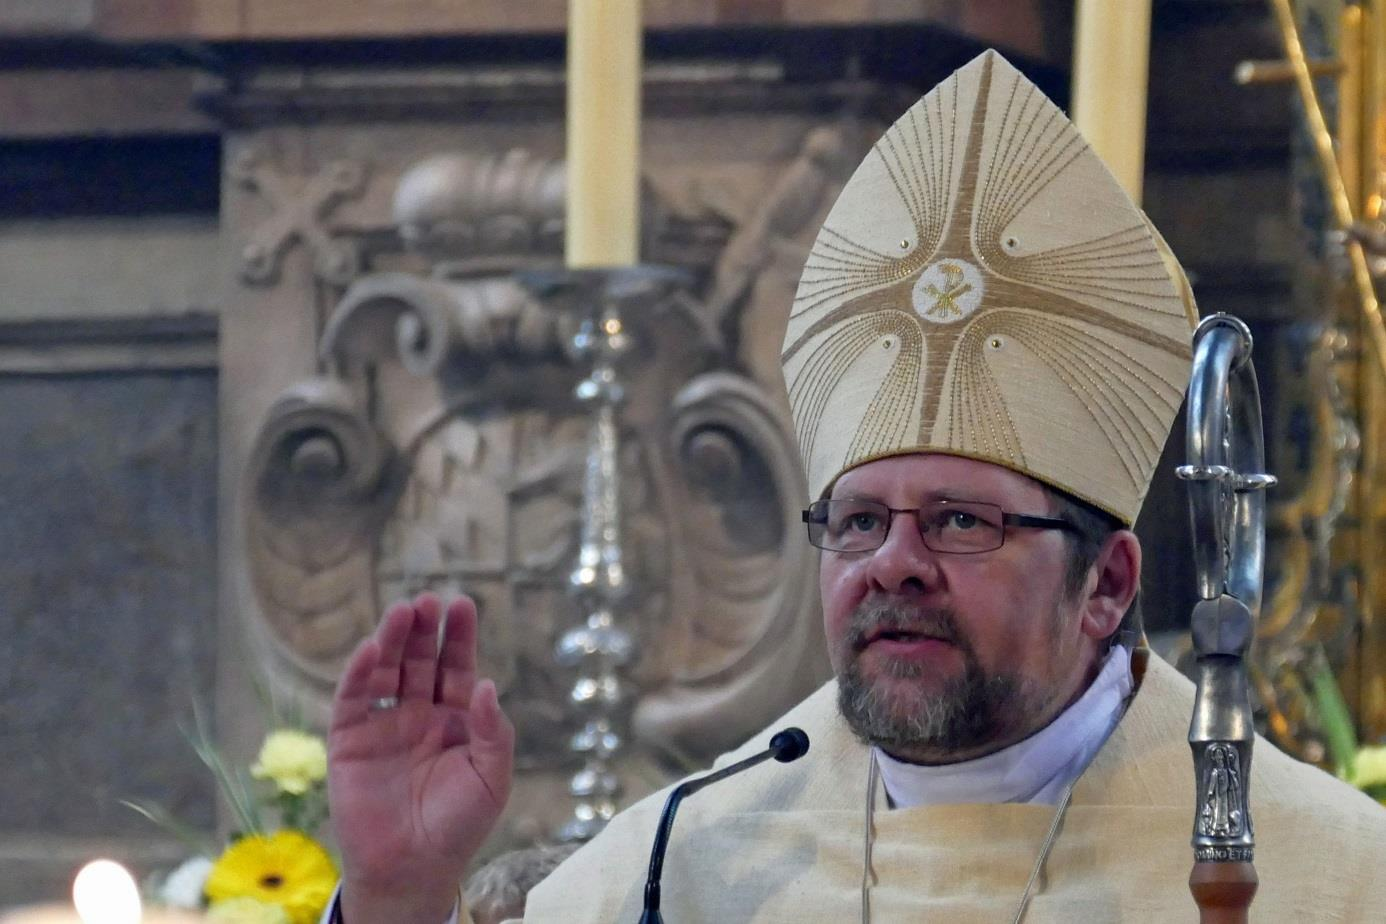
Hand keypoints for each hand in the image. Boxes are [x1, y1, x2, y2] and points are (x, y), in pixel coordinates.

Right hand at [328, 593, 514, 922]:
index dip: (460, 637)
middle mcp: (419, 714)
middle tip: (430, 600)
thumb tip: (488, 684)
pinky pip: (353, 698)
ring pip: (387, 670)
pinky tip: (369, 649)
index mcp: (457, 719)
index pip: (458, 667)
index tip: (463, 605)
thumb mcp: (491, 777)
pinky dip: (359, 672)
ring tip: (403, 611)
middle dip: (426, 630)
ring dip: (393, 640)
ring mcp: (384, 724)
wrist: (413, 869)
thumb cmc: (458, 825)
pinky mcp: (350, 739)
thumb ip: (494, 731)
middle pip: (421, 660)